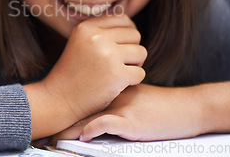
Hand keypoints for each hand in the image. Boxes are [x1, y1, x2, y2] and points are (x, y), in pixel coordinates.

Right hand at [47, 14, 146, 120]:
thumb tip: (131, 25)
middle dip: (132, 49)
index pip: (123, 19)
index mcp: (87, 28)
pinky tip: (118, 85)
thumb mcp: (80, 43)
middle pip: (135, 34)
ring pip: (141, 52)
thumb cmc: (72, 73)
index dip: (127, 33)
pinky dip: (133, 81)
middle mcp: (97, 37)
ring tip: (119, 73)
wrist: (59, 99)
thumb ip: (100, 32)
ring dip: (135, 65)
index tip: (121, 47)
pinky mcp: (117, 75)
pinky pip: (140, 73)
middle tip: (120, 63)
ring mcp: (107, 55)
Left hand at [51, 84, 203, 142]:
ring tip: (53, 141)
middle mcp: (112, 95)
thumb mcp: (134, 96)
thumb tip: (94, 109)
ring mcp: (120, 107)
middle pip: (80, 108)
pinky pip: (105, 124)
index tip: (48, 119)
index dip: (65, 108)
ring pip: (87, 117)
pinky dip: (91, 131)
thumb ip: (114, 97)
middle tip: (42, 135)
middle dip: (61, 122)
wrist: (187, 107)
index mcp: (111, 88)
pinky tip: (82, 138)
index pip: (82, 97)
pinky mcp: (130, 121)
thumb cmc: (160, 105)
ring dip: (69, 131)